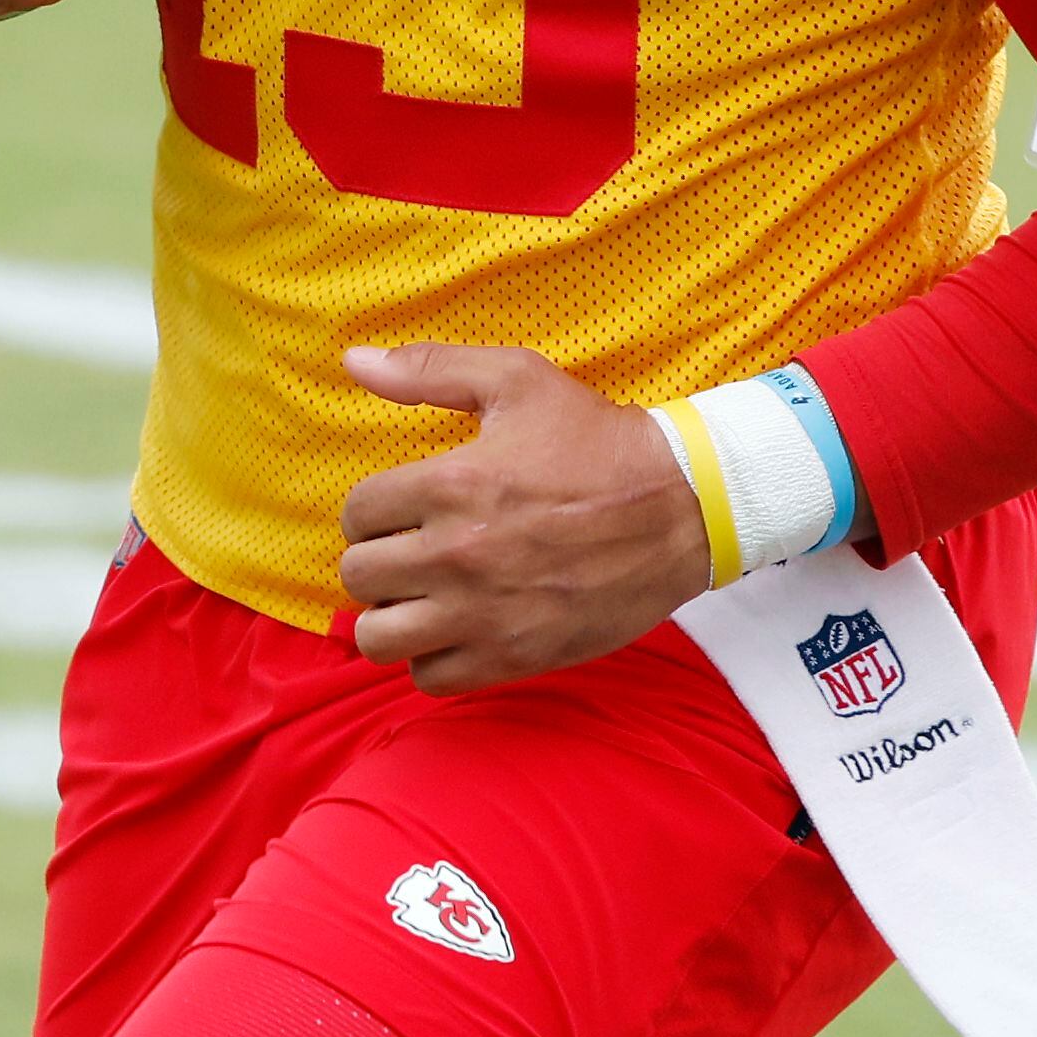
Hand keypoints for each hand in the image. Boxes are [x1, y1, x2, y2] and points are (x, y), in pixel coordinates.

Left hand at [334, 346, 713, 693]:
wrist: (682, 508)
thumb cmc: (599, 440)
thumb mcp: (520, 381)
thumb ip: (430, 370)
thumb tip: (354, 360)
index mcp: (451, 482)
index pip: (356, 512)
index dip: (375, 508)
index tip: (403, 508)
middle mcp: (457, 553)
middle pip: (359, 575)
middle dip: (380, 558)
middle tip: (415, 547)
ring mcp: (482, 612)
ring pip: (379, 637)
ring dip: (393, 614)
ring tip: (423, 594)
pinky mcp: (512, 655)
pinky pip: (429, 676)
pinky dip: (433, 656)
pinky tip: (457, 626)